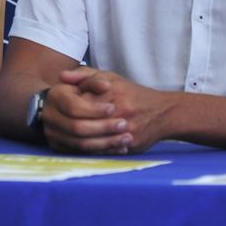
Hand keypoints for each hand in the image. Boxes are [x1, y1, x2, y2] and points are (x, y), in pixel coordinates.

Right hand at [35, 66, 130, 153]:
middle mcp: (50, 116)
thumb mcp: (88, 78)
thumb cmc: (82, 89)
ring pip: (81, 144)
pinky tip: (119, 148)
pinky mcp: (61, 148)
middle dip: (103, 127)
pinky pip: (82, 154)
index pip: (74, 107)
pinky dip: (102, 152)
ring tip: (126, 138)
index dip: (94, 109)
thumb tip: (105, 85)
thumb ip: (95, 79)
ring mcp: (53, 134)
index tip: (113, 108)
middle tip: (124, 124)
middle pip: (77, 127)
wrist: (64, 106)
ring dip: (106, 143)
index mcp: (55, 96)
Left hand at [49, 67, 173, 154]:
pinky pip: (106, 150)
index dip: (68, 108)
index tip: (65, 110)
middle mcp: (119, 108)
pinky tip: (85, 147)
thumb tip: (61, 76)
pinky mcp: (131, 142)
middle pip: (83, 122)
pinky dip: (93, 150)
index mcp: (111, 90)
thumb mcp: (109, 77)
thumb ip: (84, 75)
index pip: (78, 102)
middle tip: (64, 127)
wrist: (163, 112)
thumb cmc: (132, 93)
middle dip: (71, 127)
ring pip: (93, 139)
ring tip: (71, 138)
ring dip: (79, 140)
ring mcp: (126, 127)